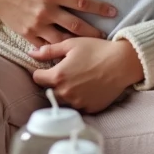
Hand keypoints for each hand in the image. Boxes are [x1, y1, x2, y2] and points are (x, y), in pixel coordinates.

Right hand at [0, 0, 114, 46]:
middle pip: (77, 25)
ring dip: (78, 44)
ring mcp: (36, 24)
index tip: (113, 12)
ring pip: (62, 40)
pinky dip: (56, 51)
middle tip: (106, 37)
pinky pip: (45, 46)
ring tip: (89, 48)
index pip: (82, 2)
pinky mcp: (27, 33)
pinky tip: (67, 54)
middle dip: (94, 32)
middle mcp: (46, 10)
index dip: (100, 8)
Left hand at [29, 38, 143, 113]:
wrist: (123, 63)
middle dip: (53, 84)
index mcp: (58, 76)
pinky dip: (79, 100)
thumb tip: (31, 53)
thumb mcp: (71, 45)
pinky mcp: (90, 109)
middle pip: (49, 92)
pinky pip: (78, 107)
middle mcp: (66, 92)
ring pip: (63, 101)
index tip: (48, 69)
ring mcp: (78, 103)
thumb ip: (49, 50)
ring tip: (77, 81)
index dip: (41, 72)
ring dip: (65, 93)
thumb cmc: (97, 50)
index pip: (37, 78)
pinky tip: (88, 88)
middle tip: (65, 74)